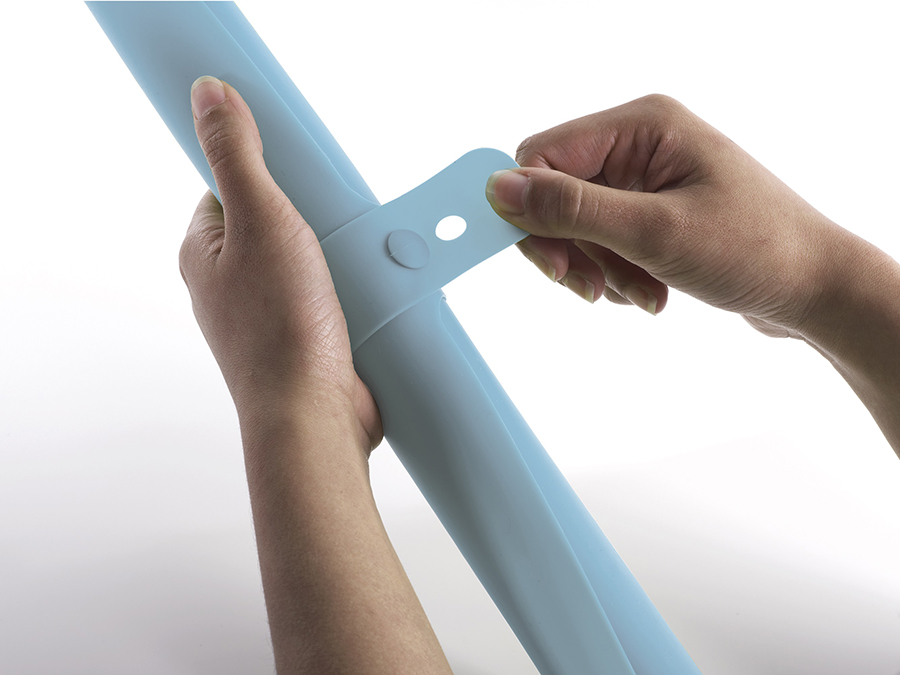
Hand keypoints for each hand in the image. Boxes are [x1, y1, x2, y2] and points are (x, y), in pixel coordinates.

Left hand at [179, 76, 381, 452]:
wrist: (314, 417)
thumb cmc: (279, 330)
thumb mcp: (260, 219)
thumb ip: (235, 155)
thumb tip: (208, 94)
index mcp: (206, 252)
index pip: (230, 185)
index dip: (267, 169)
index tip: (300, 167)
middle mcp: (234, 283)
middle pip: (279, 221)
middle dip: (316, 215)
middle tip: (336, 217)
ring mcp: (273, 312)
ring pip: (312, 260)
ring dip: (342, 254)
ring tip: (359, 257)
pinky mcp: (310, 336)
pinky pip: (335, 294)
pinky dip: (356, 287)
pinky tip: (373, 287)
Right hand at [485, 94, 851, 338]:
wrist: (816, 289)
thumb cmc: (756, 249)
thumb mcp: (655, 231)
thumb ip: (572, 208)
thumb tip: (499, 188)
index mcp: (642, 126)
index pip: (544, 156)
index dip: (532, 211)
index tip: (551, 263)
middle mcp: (640, 145)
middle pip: (557, 194)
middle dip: (571, 248)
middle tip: (590, 287)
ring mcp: (647, 180)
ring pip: (577, 226)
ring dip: (598, 269)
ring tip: (640, 292)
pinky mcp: (652, 213)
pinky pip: (603, 243)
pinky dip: (616, 275)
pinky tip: (650, 292)